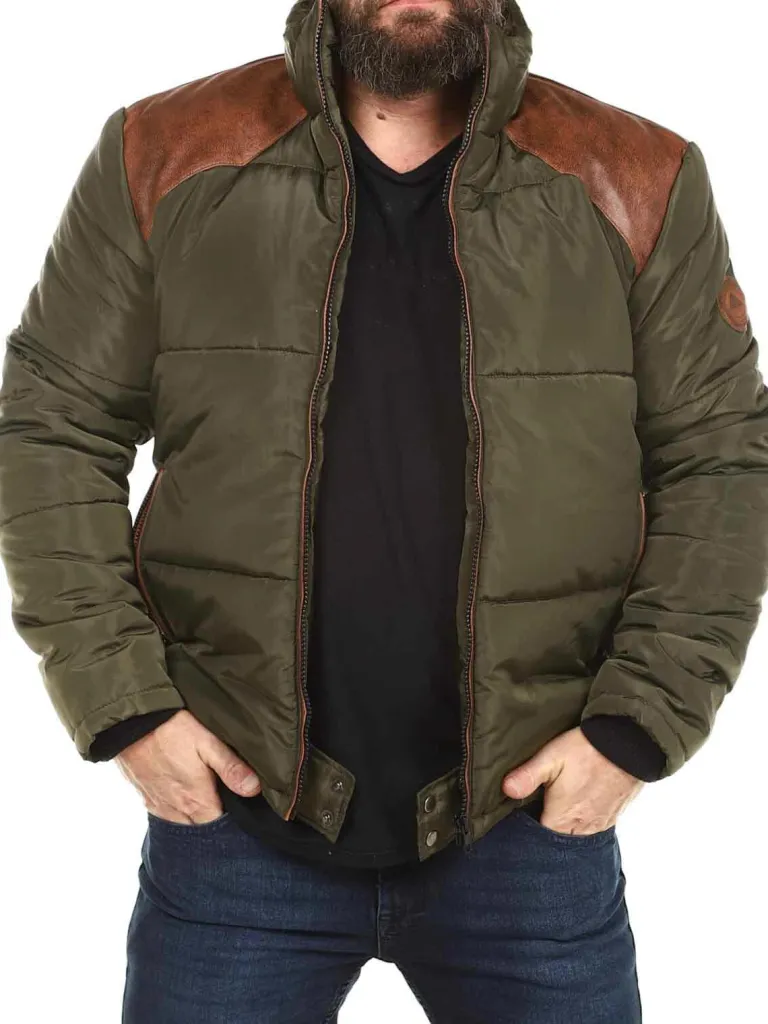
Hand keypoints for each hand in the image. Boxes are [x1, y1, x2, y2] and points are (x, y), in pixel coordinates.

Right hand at [116, 710, 260, 823]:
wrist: (129, 723)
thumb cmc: (171, 729)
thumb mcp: (207, 742)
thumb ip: (230, 767)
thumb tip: (254, 789)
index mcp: (196, 800)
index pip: (220, 825)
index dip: (233, 819)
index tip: (242, 807)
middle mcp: (176, 809)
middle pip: (202, 826)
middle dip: (215, 819)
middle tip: (227, 801)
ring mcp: (158, 804)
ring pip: (182, 822)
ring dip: (195, 816)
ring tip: (206, 799)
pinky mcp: (145, 795)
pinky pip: (165, 813)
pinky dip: (176, 809)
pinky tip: (182, 794)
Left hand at [501, 727, 642, 834]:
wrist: (629, 744)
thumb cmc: (587, 750)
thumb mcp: (551, 756)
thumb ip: (528, 776)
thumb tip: (506, 791)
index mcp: (562, 819)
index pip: (539, 841)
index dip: (527, 836)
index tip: (519, 825)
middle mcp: (582, 829)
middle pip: (558, 843)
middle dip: (546, 837)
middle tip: (535, 820)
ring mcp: (599, 825)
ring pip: (576, 838)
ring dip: (565, 831)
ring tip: (554, 816)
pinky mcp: (611, 817)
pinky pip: (592, 831)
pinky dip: (582, 826)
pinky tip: (576, 812)